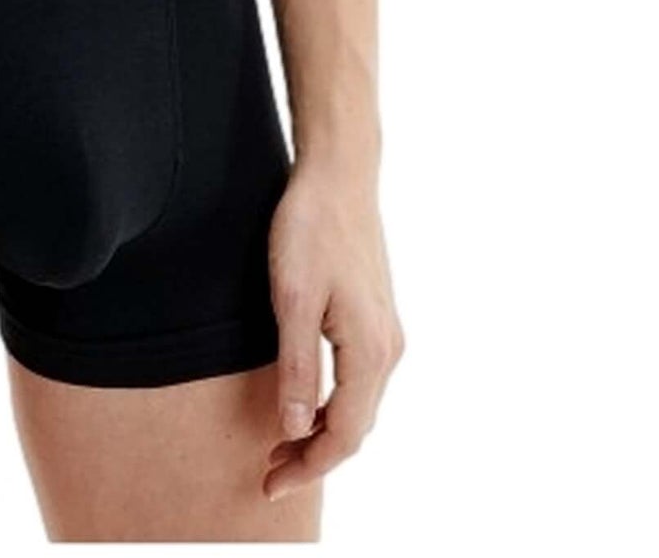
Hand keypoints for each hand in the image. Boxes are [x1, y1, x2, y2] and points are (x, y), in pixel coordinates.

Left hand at [263, 159, 403, 501]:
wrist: (339, 174)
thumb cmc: (311, 228)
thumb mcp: (292, 298)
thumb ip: (295, 367)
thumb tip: (293, 429)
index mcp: (370, 350)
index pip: (342, 434)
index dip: (308, 467)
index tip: (270, 484)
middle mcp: (388, 348)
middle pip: (355, 426)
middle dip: (314, 456)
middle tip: (269, 472)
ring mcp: (387, 331)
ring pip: (360, 405)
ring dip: (324, 431)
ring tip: (282, 445)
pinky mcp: (377, 316)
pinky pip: (360, 381)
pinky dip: (334, 404)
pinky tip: (306, 402)